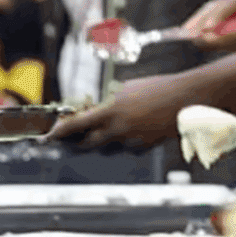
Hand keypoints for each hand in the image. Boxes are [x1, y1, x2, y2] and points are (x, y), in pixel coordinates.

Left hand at [50, 73, 203, 149]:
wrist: (187, 98)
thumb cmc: (157, 88)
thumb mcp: (127, 88)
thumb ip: (108, 101)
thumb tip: (94, 109)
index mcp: (111, 111)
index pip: (76, 125)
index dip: (59, 133)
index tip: (49, 136)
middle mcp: (118, 130)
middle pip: (87, 144)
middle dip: (77, 142)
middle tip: (70, 140)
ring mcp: (131, 142)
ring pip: (107, 148)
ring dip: (102, 140)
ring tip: (109, 127)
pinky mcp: (144, 148)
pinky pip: (126, 148)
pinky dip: (124, 141)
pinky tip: (135, 128)